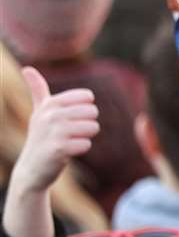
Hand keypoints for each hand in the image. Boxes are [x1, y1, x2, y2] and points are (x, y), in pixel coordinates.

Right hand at [11, 67, 97, 196]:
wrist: (32, 168)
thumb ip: (37, 90)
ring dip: (84, 137)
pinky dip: (80, 149)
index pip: (87, 97)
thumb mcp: (38, 111)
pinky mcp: (58, 149)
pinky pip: (86, 144)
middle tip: (70, 133)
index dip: (85, 110)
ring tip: (68, 141)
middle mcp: (50, 115)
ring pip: (93, 128)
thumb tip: (27, 68)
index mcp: (50, 103)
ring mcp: (53, 132)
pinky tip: (66, 152)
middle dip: (87, 124)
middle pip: (93, 112)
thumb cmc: (41, 136)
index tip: (69, 118)